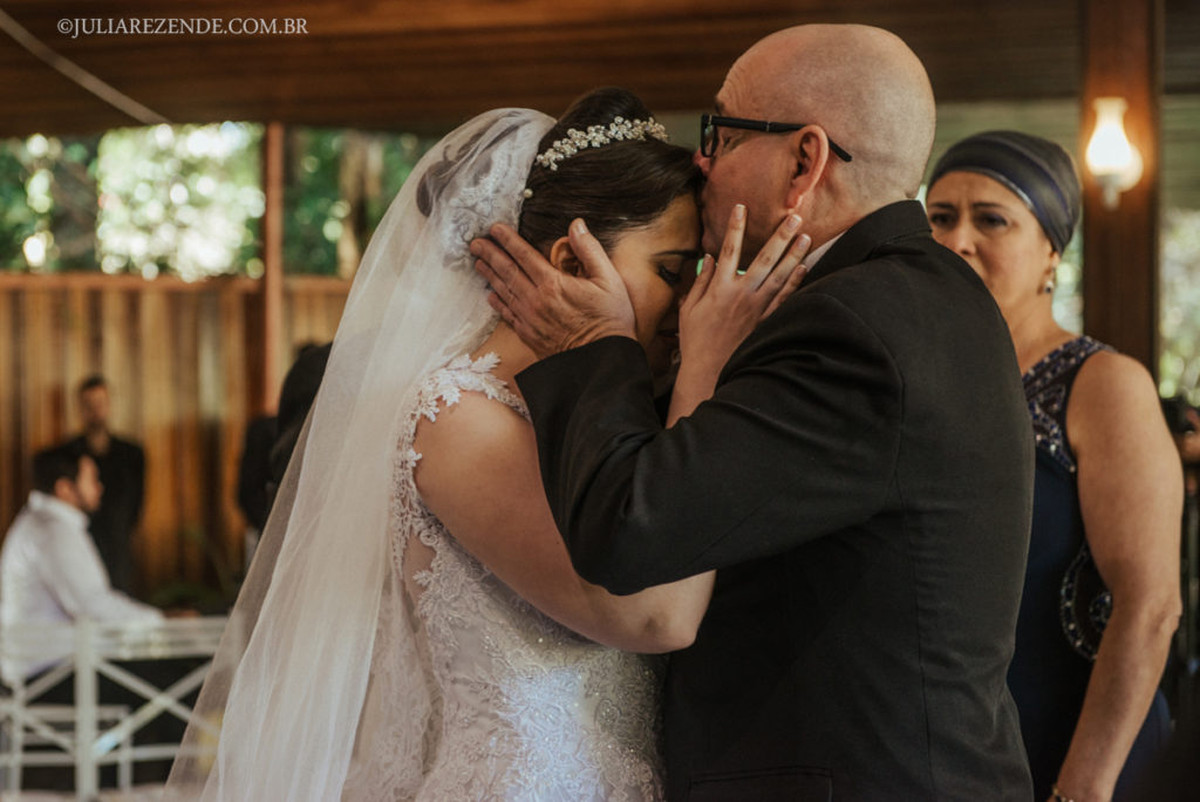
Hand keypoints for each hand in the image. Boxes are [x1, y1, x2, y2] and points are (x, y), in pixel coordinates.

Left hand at [471, 220, 635, 358]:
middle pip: (507, 272)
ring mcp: (530, 319)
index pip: (524, 255)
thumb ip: (589, 250)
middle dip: (490, 254)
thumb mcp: (609, 280)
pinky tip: (491, 296)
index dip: (508, 240)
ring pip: (504, 292)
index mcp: (553, 284)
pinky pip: (508, 315)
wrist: (602, 363)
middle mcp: (536, 301)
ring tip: (479, 263)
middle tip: (475, 243)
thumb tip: (576, 225)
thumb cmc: (610, 321)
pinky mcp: (530, 336)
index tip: (495, 228)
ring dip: (490, 276)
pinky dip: (498, 303)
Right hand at [668, 205, 809, 423]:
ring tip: (806, 236)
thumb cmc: (695, 341)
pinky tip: (804, 267)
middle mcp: (741, 294)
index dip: (735, 227)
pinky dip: (795, 282)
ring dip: (794, 254)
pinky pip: (784, 299)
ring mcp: (757, 308)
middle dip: (780, 236)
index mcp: (719, 288)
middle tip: (794, 216)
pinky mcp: (766, 322)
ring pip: (780, 276)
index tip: (741, 207)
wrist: (708, 371)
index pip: (729, 250)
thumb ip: (700, 282)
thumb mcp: (689, 309)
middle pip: (764, 258)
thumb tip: (710, 259)